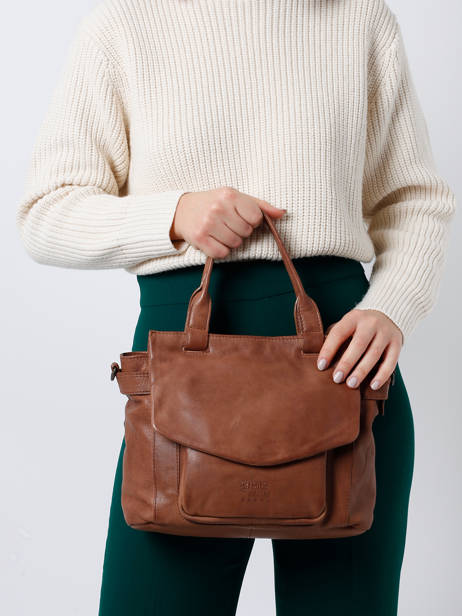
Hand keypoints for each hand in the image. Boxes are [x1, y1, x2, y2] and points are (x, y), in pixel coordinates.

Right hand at [169, 186, 285, 257]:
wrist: (182, 210)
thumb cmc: (214, 203)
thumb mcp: (236, 198)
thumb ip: (261, 206)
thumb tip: (283, 213)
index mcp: (230, 195)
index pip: (256, 217)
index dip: (252, 221)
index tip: (240, 217)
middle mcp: (218, 208)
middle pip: (246, 232)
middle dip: (240, 231)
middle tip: (228, 224)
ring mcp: (208, 224)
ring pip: (235, 244)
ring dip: (231, 242)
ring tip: (220, 232)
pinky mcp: (200, 239)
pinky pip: (222, 253)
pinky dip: (220, 250)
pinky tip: (213, 240)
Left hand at [316, 309, 402, 389]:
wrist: (389, 314)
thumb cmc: (361, 326)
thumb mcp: (348, 325)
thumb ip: (338, 340)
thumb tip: (322, 363)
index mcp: (353, 318)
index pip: (339, 333)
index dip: (328, 350)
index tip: (321, 366)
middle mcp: (370, 323)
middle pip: (358, 344)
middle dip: (346, 363)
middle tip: (337, 378)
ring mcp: (386, 333)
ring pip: (373, 354)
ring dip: (362, 371)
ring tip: (351, 384)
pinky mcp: (397, 343)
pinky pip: (391, 361)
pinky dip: (382, 375)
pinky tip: (373, 385)